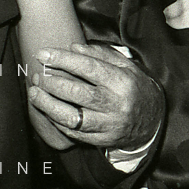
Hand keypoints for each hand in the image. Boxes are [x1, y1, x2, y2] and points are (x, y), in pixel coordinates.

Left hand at [27, 44, 164, 149]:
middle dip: (52, 83)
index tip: (43, 54)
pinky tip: (48, 110)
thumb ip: (101, 55)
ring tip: (35, 93)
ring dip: (48, 105)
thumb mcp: (126, 66)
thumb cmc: (136, 87)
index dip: (62, 59)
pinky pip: (74, 133)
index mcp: (122, 81)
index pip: (88, 67)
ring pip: (71, 117)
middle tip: (38, 75)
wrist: (154, 120)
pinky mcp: (102, 140)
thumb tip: (73, 47)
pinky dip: (57, 122)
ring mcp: (109, 125)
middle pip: (77, 93)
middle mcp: (115, 104)